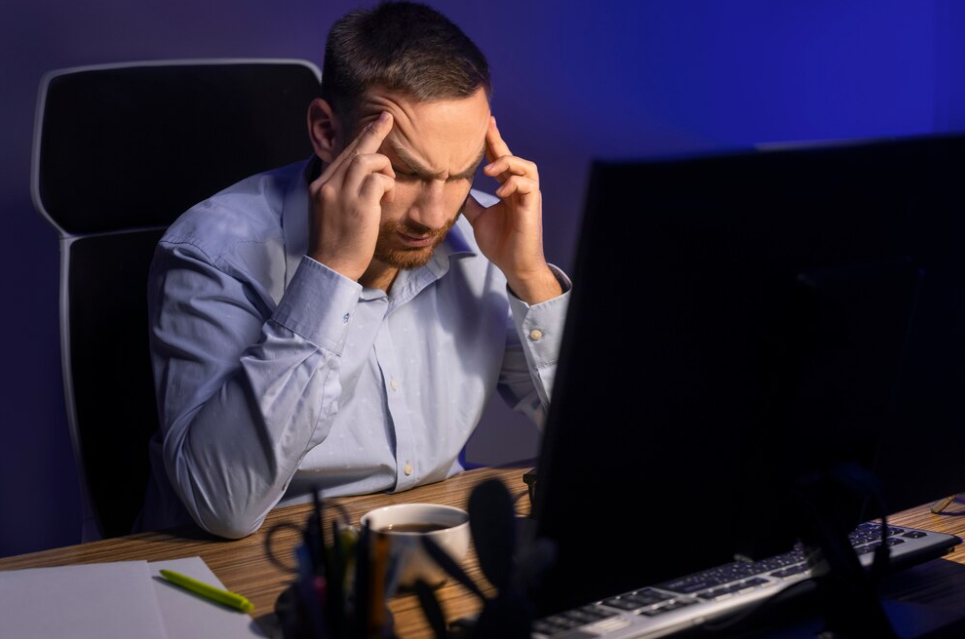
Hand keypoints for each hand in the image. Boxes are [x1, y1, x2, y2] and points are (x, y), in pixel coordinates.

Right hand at [308, 112, 394, 280]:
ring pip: (368, 160)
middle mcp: (327, 184)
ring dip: (385, 168)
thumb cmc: (334, 243)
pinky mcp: (359, 205)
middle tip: (388, 118)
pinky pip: (380, 180)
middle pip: (354, 149)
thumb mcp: (328, 210)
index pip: (342, 154)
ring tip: (388, 185)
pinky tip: (386, 200)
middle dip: (374, 132)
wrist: (330, 266)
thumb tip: (362, 177)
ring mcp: (342, 193)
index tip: (374, 126)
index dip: (360, 139)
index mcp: (318, 184)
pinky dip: (388, 185)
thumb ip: (340, 190)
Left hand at [463, 117, 561, 303]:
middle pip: (512, 157)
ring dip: (508, 163)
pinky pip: (529, 184)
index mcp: (507, 190)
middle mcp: (519, 189)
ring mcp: (528, 197)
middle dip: (498, 140)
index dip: (492, 142)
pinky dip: (513, 183)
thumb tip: (456, 191)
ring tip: (489, 170)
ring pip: (527, 166)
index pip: (499, 160)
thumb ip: (471, 203)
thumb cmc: (501, 244)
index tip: (483, 124)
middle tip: (486, 126)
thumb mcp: (479, 219)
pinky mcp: (532, 206)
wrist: (514, 265)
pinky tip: (500, 192)